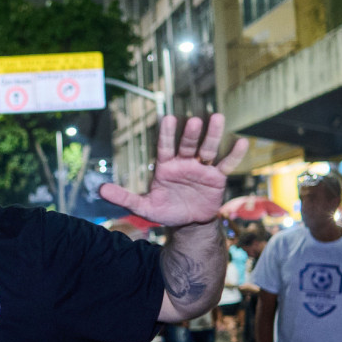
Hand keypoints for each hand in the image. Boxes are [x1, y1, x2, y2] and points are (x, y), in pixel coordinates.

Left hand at [99, 115, 248, 228]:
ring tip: (217, 118)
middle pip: (188, 145)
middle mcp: (184, 162)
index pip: (165, 147)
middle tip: (193, 121)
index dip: (166, 134)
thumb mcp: (144, 207)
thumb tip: (100, 189)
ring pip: (208, 149)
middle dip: (190, 134)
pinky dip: (234, 154)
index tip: (167, 118)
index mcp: (166, 166)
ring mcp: (202, 168)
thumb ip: (124, 197)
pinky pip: (226, 164)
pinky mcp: (217, 177)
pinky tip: (241, 142)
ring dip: (212, 135)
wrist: (188, 223)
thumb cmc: (166, 210)